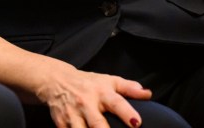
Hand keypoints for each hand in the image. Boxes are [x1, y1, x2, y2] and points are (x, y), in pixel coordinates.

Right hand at [35, 61, 150, 127]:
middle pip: (97, 124)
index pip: (116, 102)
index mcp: (101, 92)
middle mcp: (86, 103)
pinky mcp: (61, 123)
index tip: (137, 123)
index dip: (127, 113)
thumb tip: (147, 94)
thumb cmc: (87, 83)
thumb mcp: (108, 81)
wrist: (56, 80)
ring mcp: (72, 115)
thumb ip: (128, 88)